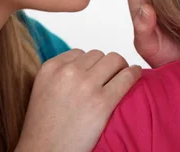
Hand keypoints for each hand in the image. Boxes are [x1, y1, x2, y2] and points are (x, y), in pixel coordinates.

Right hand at [16, 49, 140, 151]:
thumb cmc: (45, 127)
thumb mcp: (44, 89)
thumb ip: (62, 73)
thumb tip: (91, 62)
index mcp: (51, 68)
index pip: (80, 52)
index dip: (89, 65)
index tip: (93, 77)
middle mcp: (67, 73)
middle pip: (100, 55)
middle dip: (106, 65)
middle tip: (110, 79)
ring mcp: (86, 86)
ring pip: (115, 60)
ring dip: (120, 68)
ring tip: (121, 79)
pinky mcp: (102, 102)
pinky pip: (128, 76)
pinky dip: (134, 74)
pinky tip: (136, 76)